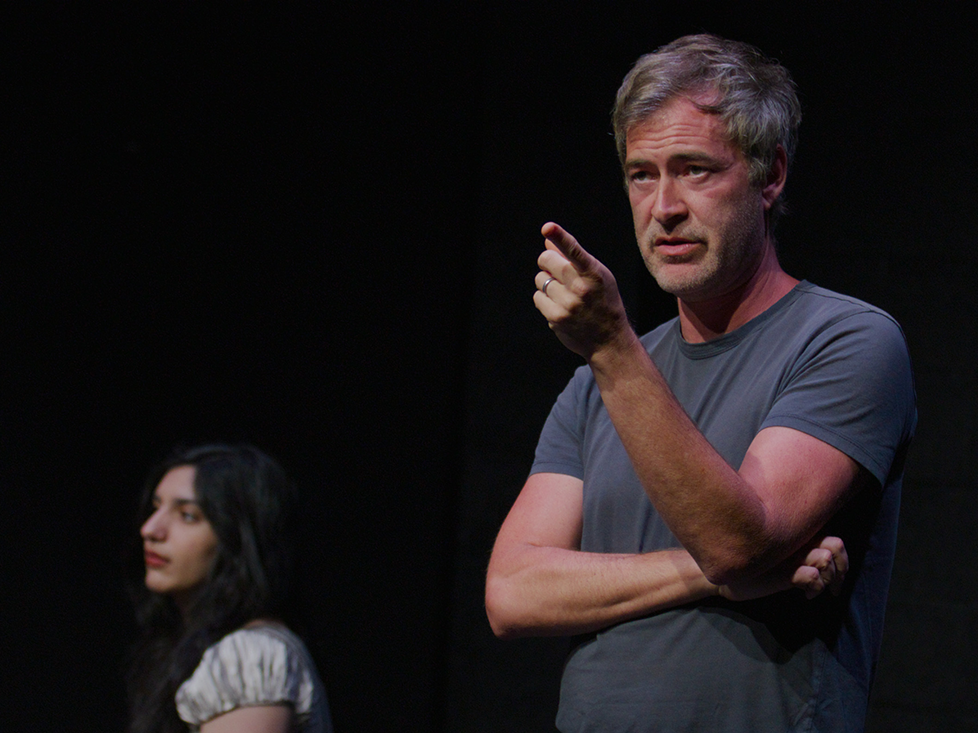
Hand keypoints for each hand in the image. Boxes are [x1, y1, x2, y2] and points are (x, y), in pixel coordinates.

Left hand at [533, 222, 631, 358]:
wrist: (609, 340)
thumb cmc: (603, 301)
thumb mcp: (598, 275)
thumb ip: (573, 257)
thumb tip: (548, 240)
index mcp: (595, 273)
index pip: (574, 250)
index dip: (560, 237)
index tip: (547, 227)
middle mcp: (581, 287)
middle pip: (547, 260)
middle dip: (547, 261)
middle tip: (556, 270)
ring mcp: (568, 304)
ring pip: (540, 279)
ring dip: (547, 282)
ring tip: (564, 293)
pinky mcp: (556, 318)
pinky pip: (538, 297)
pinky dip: (544, 299)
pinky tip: (559, 306)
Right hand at [718, 536, 848, 601]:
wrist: (724, 576)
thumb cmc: (751, 565)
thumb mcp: (779, 558)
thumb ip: (797, 554)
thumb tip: (824, 565)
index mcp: (797, 535)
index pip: (834, 539)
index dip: (843, 560)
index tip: (838, 577)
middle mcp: (796, 541)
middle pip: (836, 546)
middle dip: (841, 570)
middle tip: (834, 588)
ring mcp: (790, 555)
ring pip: (826, 560)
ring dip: (828, 580)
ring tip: (815, 590)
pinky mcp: (783, 572)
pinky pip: (812, 576)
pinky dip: (816, 588)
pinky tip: (805, 595)